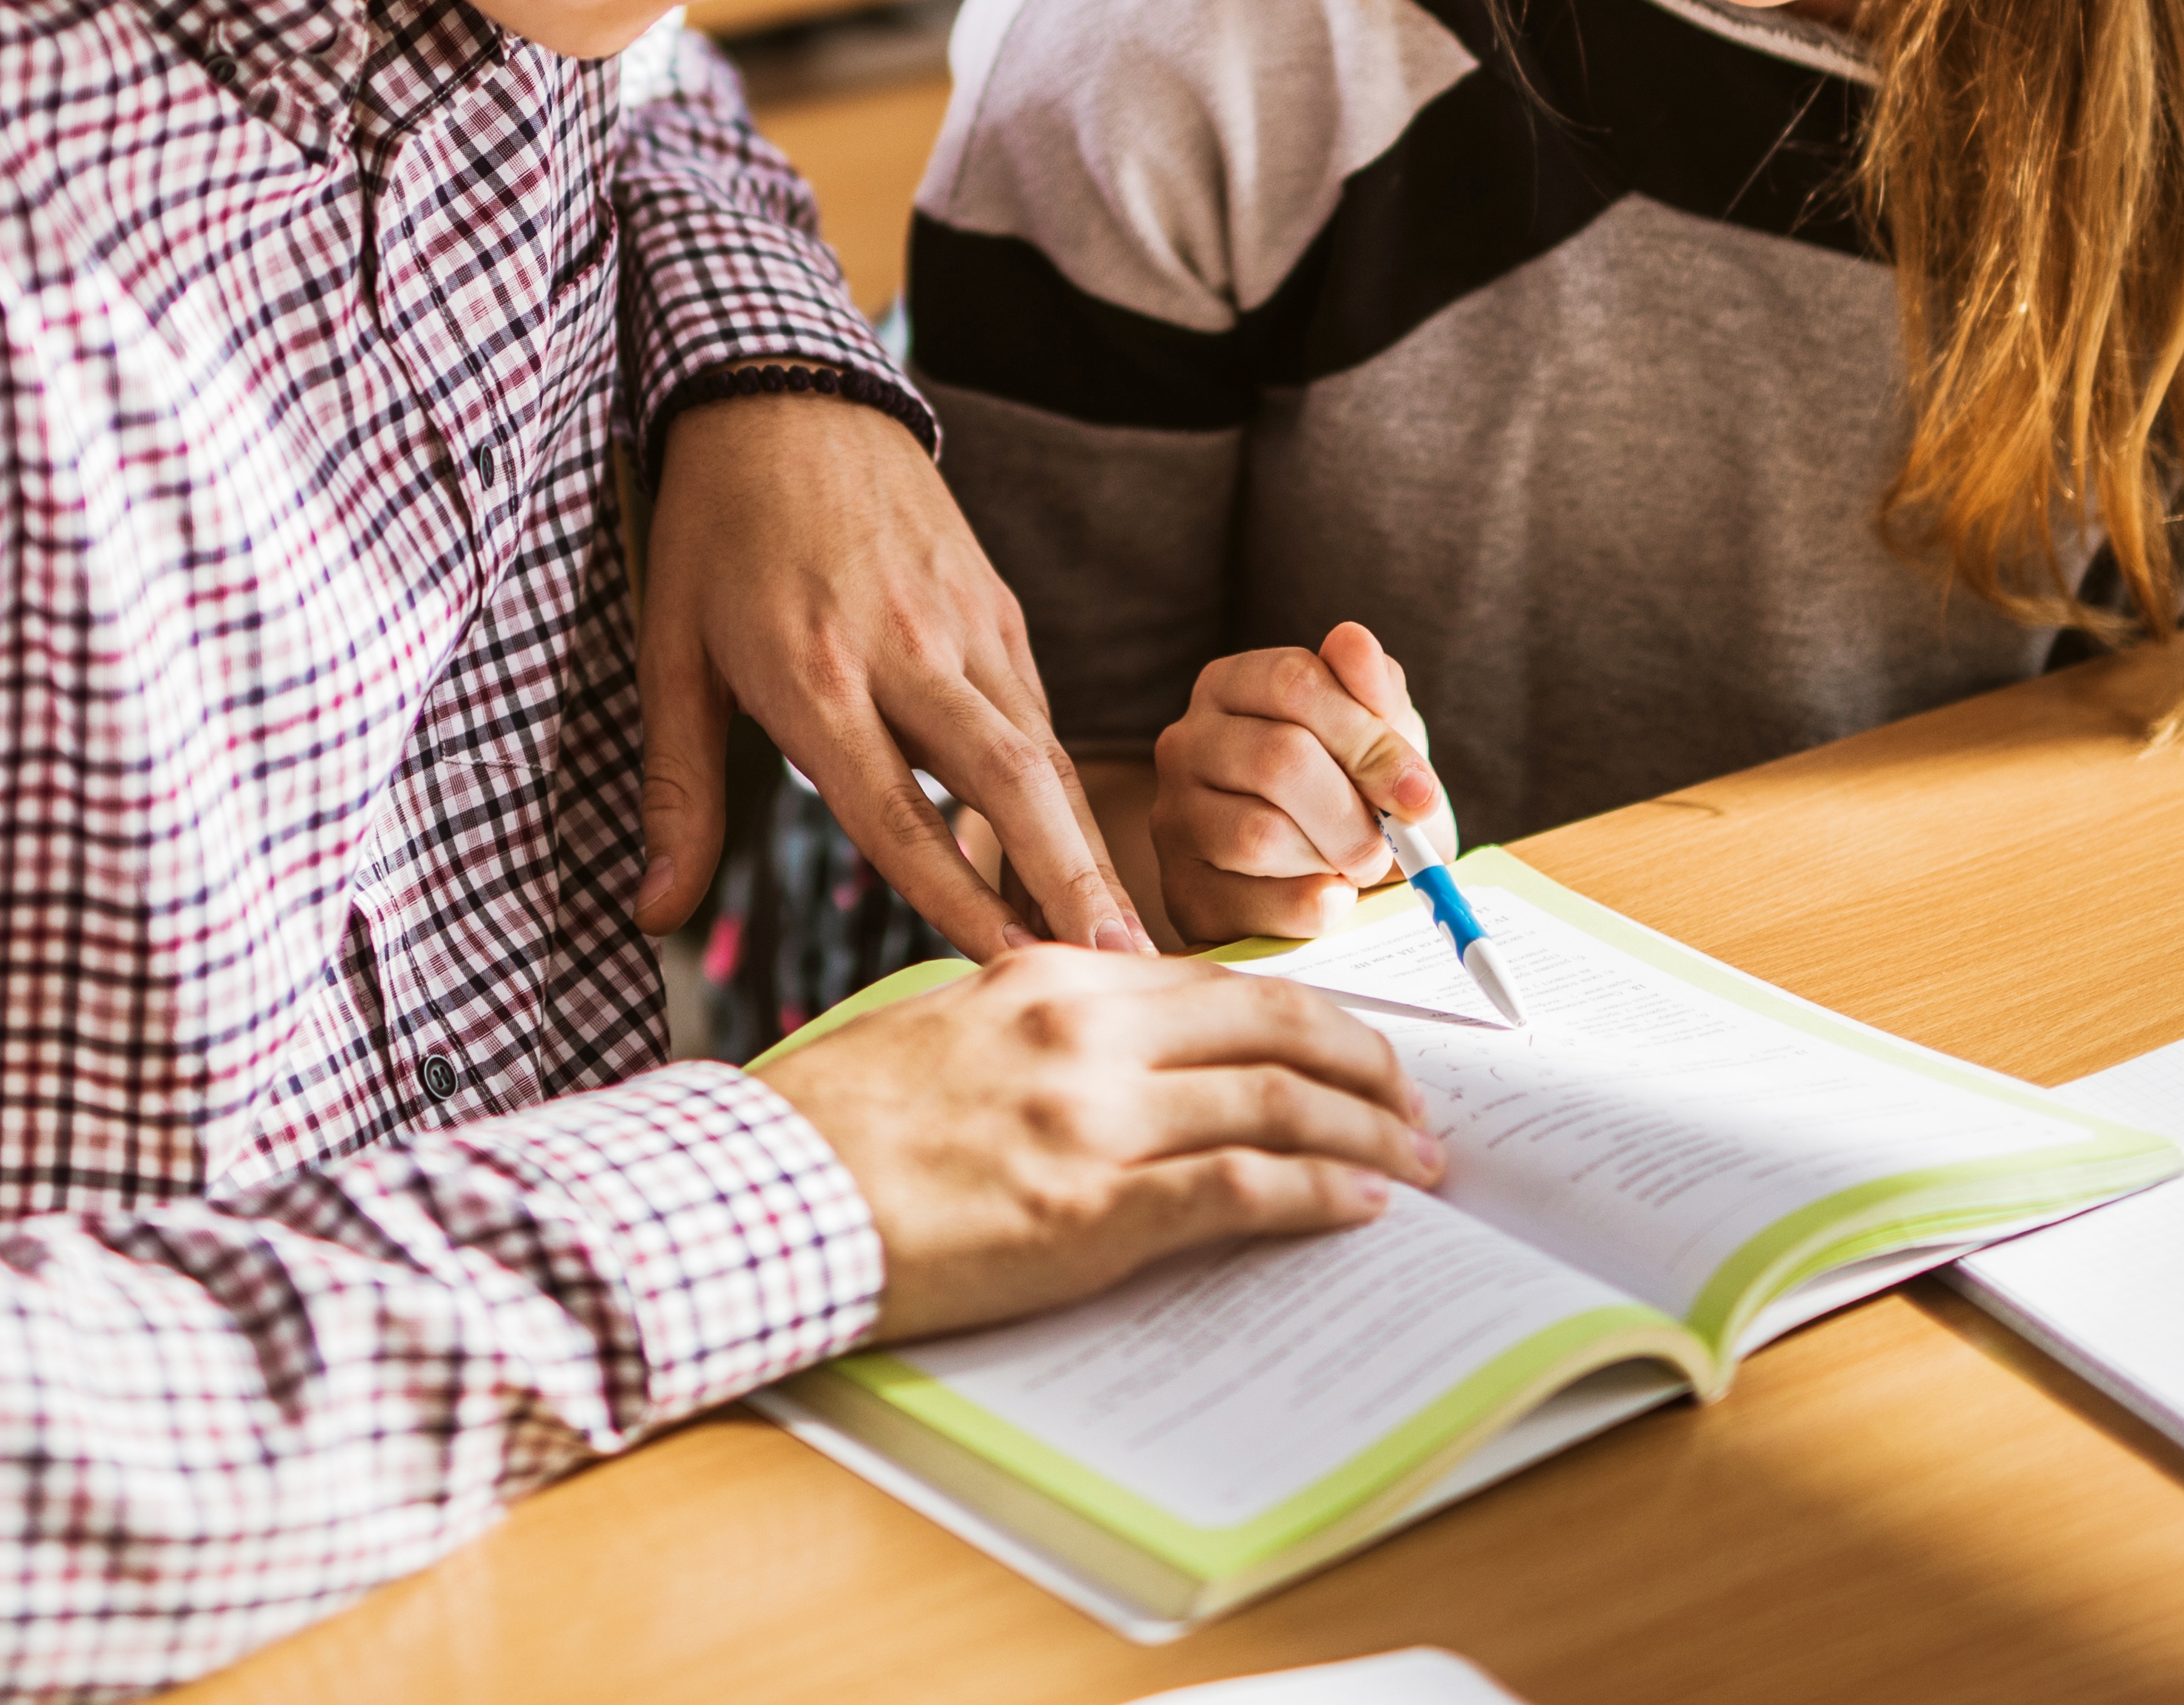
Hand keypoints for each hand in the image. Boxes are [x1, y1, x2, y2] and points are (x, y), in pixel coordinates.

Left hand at [635, 389, 1147, 959]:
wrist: (786, 391)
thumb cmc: (716, 530)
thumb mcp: (669, 655)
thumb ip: (675, 793)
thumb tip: (651, 914)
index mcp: (816, 671)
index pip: (897, 812)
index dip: (958, 898)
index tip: (1009, 971)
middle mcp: (907, 649)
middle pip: (1012, 781)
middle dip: (1074, 881)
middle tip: (1127, 970)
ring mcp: (965, 621)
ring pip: (1046, 752)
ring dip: (1088, 848)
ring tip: (1127, 940)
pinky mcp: (997, 604)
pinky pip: (1039, 710)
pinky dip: (1064, 790)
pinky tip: (1081, 859)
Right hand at [753, 944, 1432, 1339]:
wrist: (764, 1189)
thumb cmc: (832, 1121)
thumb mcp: (942, 1028)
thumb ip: (1033, 1023)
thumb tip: (1111, 1054)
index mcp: (1049, 977)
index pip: (1212, 980)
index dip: (1300, 1009)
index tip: (1346, 1040)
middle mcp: (1084, 1028)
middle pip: (1270, 1022)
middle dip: (1362, 1059)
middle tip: (1416, 1096)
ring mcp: (1091, 1115)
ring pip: (1277, 1101)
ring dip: (1367, 1130)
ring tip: (1419, 1158)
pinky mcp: (1090, 1206)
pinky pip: (1240, 1190)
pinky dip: (1317, 1192)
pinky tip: (1361, 1202)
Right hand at [1148, 621, 1445, 947]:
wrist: (1336, 884)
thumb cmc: (1357, 795)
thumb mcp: (1382, 737)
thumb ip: (1373, 689)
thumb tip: (1353, 639)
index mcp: (1231, 684)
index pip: (1295, 682)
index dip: (1369, 739)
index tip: (1419, 793)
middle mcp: (1186, 742)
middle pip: (1279, 758)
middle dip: (1356, 812)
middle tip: (1390, 846)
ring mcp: (1173, 817)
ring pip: (1260, 834)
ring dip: (1332, 860)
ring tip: (1353, 868)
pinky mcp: (1179, 890)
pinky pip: (1250, 902)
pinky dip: (1310, 908)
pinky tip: (1332, 900)